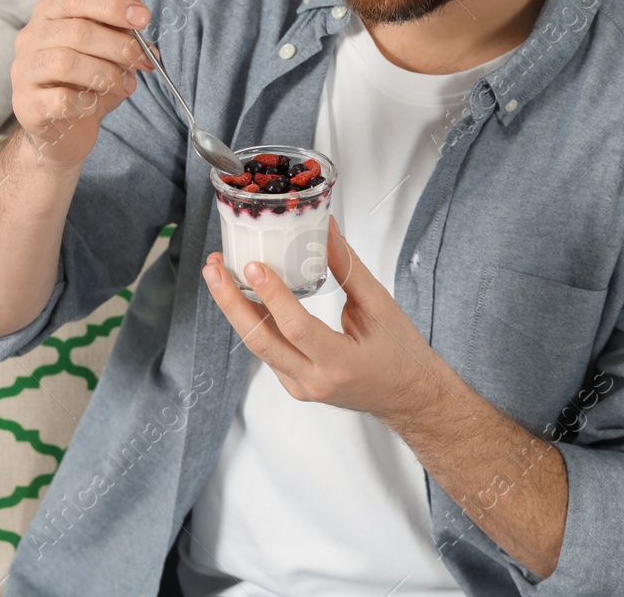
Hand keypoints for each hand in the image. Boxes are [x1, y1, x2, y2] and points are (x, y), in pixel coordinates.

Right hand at [10, 0, 155, 168]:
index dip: (112, 5)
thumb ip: (121, 27)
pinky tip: (96, 104)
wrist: (63, 130)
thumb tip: (137, 9)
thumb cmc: (85, 84)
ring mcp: (23, 71)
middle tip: (144, 61)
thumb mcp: (109, 52)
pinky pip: (60, 99)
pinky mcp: (26, 105)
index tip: (144, 18)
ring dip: (106, 74)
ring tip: (127, 86)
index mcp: (49, 14)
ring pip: (66, 63)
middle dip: (119, 46)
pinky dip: (86, 102)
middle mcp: (30, 38)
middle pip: (77, 31)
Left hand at [202, 215, 443, 425]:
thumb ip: (348, 267)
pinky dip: (254, 323)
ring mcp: (302, 388)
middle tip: (214, 268)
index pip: (297, 328)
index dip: (272, 296)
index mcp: (342, 364)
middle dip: (231, 302)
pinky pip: (268, 353)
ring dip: (236, 309)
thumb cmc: (401, 354)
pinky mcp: (295, 386)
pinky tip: (243, 297)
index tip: (253, 266)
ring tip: (219, 275)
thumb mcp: (380, 306)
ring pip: (259, 347)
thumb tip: (325, 228)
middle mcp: (315, 381)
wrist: (409, 397)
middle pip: (261, 342)